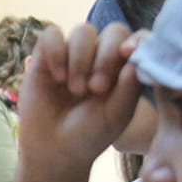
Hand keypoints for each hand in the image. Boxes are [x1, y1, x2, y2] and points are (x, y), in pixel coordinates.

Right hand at [17, 23, 142, 166]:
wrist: (54, 150)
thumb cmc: (90, 134)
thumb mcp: (117, 114)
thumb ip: (129, 87)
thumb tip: (135, 57)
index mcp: (124, 68)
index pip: (137, 40)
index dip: (137, 41)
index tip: (128, 54)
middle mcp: (100, 56)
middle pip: (112, 31)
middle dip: (106, 57)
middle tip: (96, 89)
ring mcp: (72, 54)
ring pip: (83, 31)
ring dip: (80, 59)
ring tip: (76, 89)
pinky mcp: (45, 56)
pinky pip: (51, 35)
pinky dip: (56, 51)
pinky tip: (57, 77)